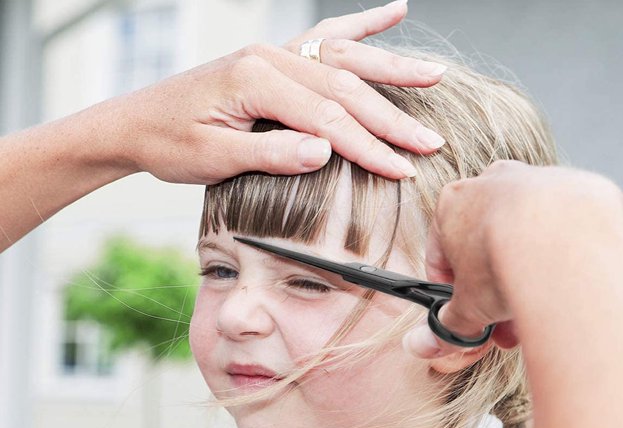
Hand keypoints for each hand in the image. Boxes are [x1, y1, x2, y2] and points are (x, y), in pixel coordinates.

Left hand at [109, 0, 445, 184]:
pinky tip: (394, 13)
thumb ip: (270, 153)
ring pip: (344, 57)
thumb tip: (325, 151)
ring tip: (435, 76)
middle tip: (431, 141)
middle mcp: (269, 56)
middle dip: (391, 118)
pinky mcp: (273, 57)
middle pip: (344, 86)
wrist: (138, 122)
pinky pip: (323, 37)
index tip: (402, 170)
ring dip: (391, 69)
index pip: (326, 117)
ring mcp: (273, 51)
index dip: (368, 147)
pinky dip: (362, 26)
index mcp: (255, 80)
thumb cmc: (171, 144)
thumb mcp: (215, 158)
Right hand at [402, 161, 622, 358]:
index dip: (451, 289)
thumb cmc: (505, 260)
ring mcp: (534, 180)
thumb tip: (432, 340)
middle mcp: (492, 184)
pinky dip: (558, 254)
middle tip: (502, 319)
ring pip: (524, 236)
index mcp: (452, 203)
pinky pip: (560, 228)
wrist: (565, 240)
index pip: (441, 252)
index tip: (464, 309)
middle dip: (493, 288)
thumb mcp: (467, 307)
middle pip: (486, 244)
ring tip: (536, 308)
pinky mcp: (574, 187)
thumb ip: (449, 324)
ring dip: (525, 273)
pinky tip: (562, 283)